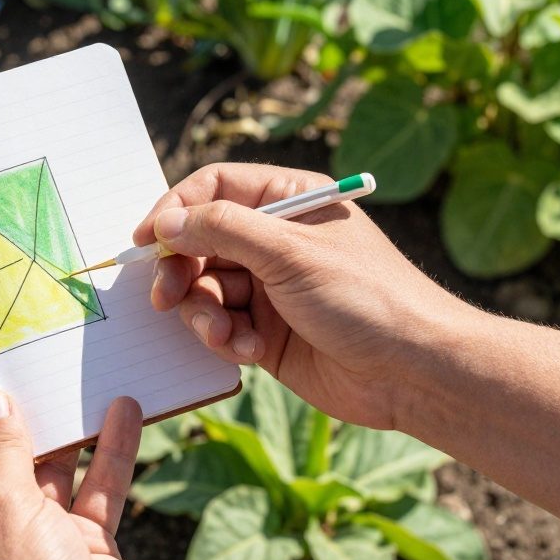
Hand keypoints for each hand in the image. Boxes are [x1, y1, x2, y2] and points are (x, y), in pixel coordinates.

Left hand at [0, 392, 159, 559]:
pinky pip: (94, 494)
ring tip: (73, 377)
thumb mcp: (4, 509)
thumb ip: (2, 452)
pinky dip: (109, 456)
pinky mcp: (83, 551)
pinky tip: (123, 411)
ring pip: (50, 477)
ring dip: (68, 434)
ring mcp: (37, 547)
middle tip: (19, 363)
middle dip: (14, 423)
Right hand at [133, 163, 473, 430]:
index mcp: (289, 201)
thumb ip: (223, 229)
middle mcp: (276, 240)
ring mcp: (270, 286)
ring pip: (205, 287)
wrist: (413, 372)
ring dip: (204, 312)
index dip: (175, 209)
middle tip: (166, 297)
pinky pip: (222, 325)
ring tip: (224, 334)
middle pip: (200, 241)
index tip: (146, 240)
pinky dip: (225, 338)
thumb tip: (166, 224)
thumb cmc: (366, 297)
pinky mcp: (267, 331)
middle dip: (181, 270)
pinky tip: (248, 351)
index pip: (214, 188)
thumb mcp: (290, 252)